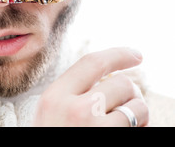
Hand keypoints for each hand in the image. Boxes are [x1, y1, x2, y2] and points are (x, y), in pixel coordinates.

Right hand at [33, 47, 148, 126]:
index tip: (136, 55)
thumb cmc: (53, 136)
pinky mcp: (116, 143)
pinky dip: (141, 127)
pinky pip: (141, 127)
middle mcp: (77, 110)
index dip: (118, 54)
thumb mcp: (51, 113)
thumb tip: (114, 76)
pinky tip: (125, 131)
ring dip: (138, 112)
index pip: (92, 62)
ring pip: (138, 106)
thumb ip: (72, 92)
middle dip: (130, 91)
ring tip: (123, 123)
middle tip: (125, 102)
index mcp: (55, 97)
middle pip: (121, 82)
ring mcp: (98, 130)